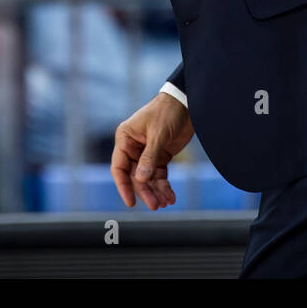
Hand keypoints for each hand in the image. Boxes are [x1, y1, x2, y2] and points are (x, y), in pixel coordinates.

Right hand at [111, 92, 193, 209]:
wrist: (187, 101)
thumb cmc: (167, 112)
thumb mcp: (158, 134)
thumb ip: (149, 158)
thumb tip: (141, 180)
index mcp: (125, 138)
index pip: (119, 167)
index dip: (123, 186)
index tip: (130, 202)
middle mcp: (133, 147)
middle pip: (135, 176)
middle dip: (145, 191)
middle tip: (156, 205)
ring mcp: (147, 152)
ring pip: (148, 178)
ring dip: (156, 191)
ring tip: (165, 203)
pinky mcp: (161, 155)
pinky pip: (160, 175)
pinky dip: (164, 186)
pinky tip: (170, 197)